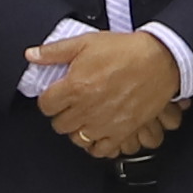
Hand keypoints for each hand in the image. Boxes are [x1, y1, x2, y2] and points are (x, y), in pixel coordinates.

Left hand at [27, 23, 183, 159]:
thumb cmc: (125, 51)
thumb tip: (32, 55)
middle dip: (62, 114)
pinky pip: (100, 150)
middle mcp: (86, 109)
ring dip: (78, 129)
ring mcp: (104, 124)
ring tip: (85, 117)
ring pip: (77, 139)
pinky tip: (98, 132)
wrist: (160, 60)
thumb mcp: (86, 42)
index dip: (49, 99)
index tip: (56, 95)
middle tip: (71, 104)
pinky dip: (96, 144)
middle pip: (59, 124)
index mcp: (74, 87)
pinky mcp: (121, 132)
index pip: (45, 105)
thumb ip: (55, 52)